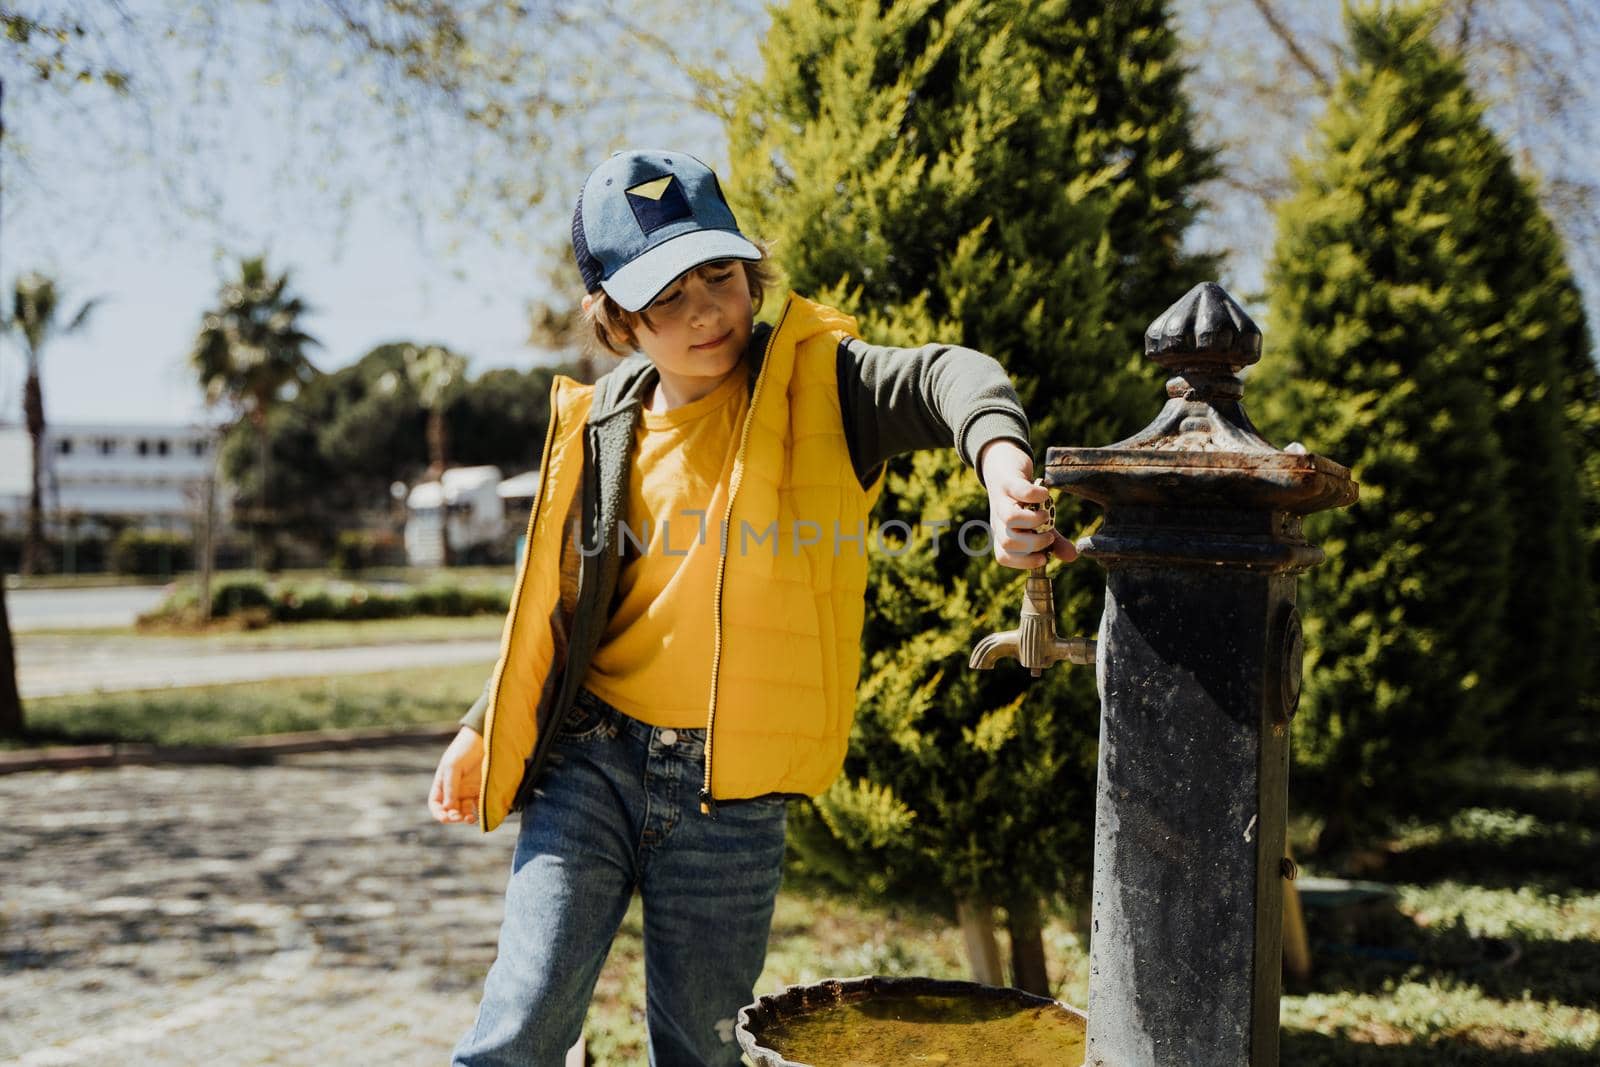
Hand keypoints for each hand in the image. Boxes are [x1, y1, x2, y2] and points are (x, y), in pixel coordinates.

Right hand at [428, 726, 484, 824]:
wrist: (484, 738)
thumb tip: (448, 808)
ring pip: (465, 811)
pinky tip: (482, 813)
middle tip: (460, 817)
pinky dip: (481, 812)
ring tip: (471, 818)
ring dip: (467, 818)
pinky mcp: (482, 789)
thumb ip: (450, 787)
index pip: (436, 805)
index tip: (446, 817)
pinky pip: (480, 805)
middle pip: (451, 811)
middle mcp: (454, 790)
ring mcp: (469, 790)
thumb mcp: (452, 766)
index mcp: (442, 785)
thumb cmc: (464, 749)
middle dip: (454, 817)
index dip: (439, 814)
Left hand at [979, 439, 1077, 569]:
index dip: (1024, 561)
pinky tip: (1045, 495)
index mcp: (1002, 534)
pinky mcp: (1009, 481)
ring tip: (1046, 516)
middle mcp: (998, 520)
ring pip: (1010, 519)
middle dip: (1034, 544)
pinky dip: (1037, 495)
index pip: (1004, 557)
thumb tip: (1072, 557)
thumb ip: (1052, 541)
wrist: (1003, 467)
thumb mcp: (1037, 523)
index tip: (1043, 557)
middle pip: (1007, 543)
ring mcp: (1001, 500)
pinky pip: (1021, 491)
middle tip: (1049, 535)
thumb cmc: (1022, 501)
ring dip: (1034, 521)